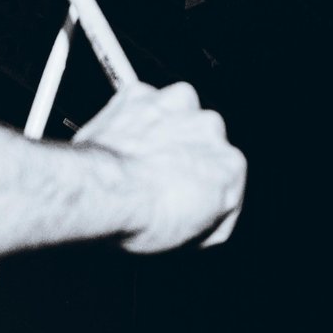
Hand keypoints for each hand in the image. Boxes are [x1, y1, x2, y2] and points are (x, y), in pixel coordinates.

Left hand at [74, 81, 246, 252]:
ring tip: (138, 164)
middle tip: (156, 186)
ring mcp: (176, 105)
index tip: (184, 208)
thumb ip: (206, 218)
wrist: (102, 191)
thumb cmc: (143, 217)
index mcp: (230, 165)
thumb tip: (198, 216)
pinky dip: (132, 121)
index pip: (225, 182)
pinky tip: (122, 146)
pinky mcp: (140, 94)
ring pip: (176, 118)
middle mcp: (210, 128)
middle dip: (183, 161)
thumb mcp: (189, 238)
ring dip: (162, 135)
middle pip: (201, 145)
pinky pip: (140, 106)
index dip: (202, 198)